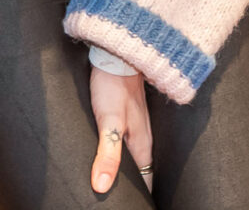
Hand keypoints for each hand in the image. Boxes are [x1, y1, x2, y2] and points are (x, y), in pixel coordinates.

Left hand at [90, 63, 151, 195]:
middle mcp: (143, 136)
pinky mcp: (127, 115)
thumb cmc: (113, 86)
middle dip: (133, 186)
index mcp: (142, 143)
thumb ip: (108, 154)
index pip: (146, 180)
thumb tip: (102, 186)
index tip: (129, 208)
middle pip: (141, 170)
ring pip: (134, 156)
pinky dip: (120, 154)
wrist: (117, 54)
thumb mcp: (109, 122)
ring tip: (113, 184)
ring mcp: (136, 125)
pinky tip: (109, 155)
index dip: (139, 196)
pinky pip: (126, 142)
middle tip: (119, 200)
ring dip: (126, 170)